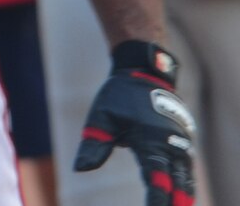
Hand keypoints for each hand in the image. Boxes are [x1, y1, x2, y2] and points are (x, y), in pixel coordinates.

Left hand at [74, 41, 196, 205]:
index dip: (157, 196)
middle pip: (178, 181)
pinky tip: (181, 197)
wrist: (145, 72)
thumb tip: (80, 168)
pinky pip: (187, 168)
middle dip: (175, 200)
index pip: (156, 175)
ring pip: (186, 176)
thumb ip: (94, 143)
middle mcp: (171, 142)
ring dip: (184, 193)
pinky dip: (185, 183)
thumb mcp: (101, 116)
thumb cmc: (119, 96)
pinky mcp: (185, 141)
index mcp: (150, 139)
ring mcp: (182, 142)